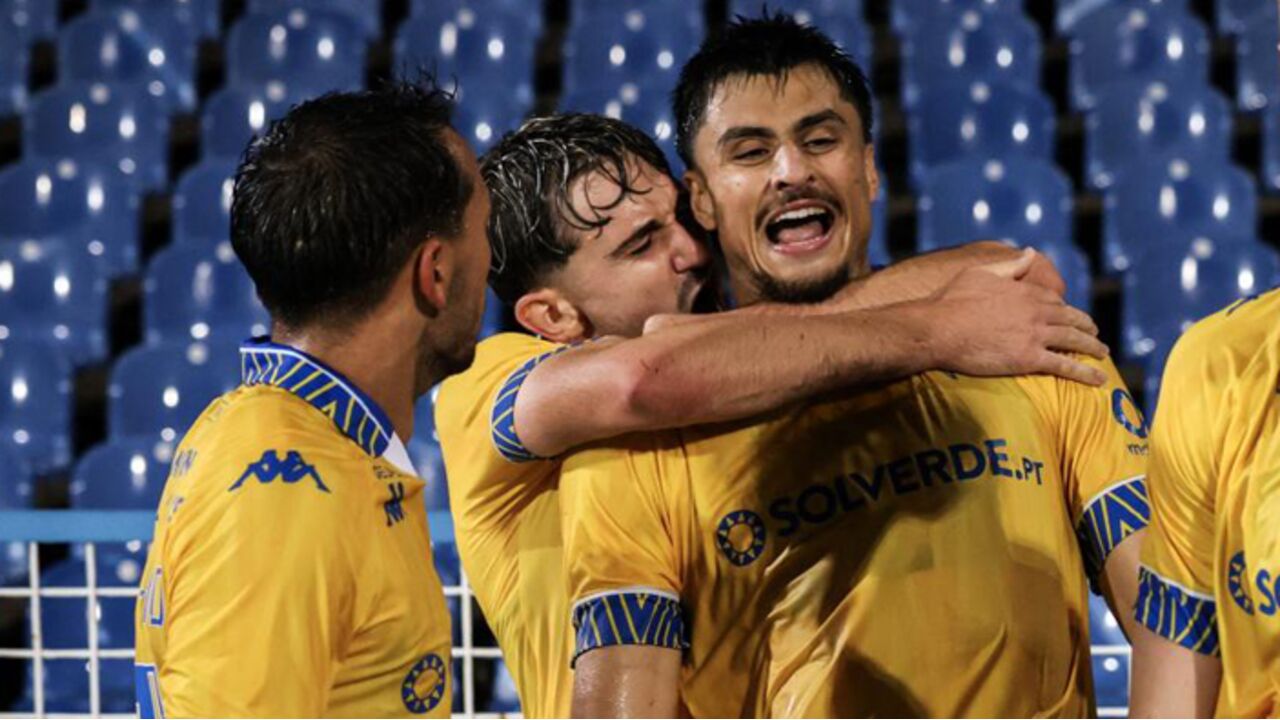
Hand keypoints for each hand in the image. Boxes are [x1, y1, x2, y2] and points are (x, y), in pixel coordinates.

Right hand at [925, 248, 1108, 384]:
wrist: (937, 328)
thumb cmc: (951, 300)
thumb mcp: (981, 272)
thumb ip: (1010, 265)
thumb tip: (1031, 252)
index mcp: (1025, 290)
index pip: (1055, 300)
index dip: (1068, 310)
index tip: (1074, 317)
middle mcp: (1036, 311)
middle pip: (1071, 320)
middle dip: (1087, 327)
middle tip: (1095, 336)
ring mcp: (1035, 335)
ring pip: (1074, 341)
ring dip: (1092, 348)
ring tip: (1103, 355)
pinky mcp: (1029, 358)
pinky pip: (1064, 366)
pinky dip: (1085, 372)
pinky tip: (1098, 379)